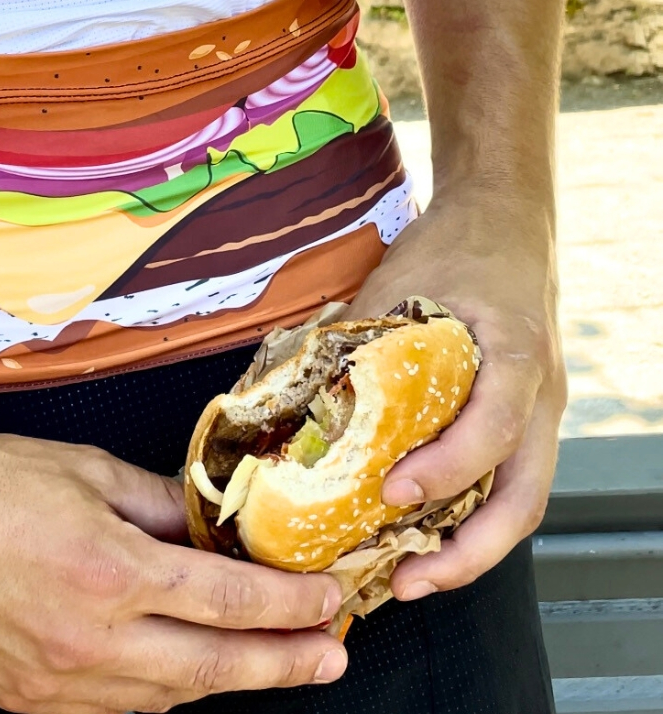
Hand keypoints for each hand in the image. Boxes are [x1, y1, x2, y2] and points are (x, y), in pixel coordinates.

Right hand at [0, 408, 348, 713]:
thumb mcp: (89, 472)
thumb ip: (163, 507)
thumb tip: (213, 527)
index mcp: (109, 570)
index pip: (227, 601)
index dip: (288, 605)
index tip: (328, 601)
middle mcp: (87, 638)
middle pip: (213, 667)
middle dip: (283, 665)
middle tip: (330, 657)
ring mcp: (54, 680)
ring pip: (168, 697)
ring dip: (225, 681)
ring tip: (268, 664)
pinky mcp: (24, 698)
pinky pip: (115, 706)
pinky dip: (162, 691)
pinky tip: (185, 672)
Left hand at [343, 186, 567, 599]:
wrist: (505, 219)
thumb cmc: (452, 247)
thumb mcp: (398, 283)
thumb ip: (358, 348)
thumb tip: (291, 412)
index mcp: (514, 351)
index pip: (494, 427)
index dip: (445, 469)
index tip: (391, 491)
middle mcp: (541, 394)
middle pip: (525, 496)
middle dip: (468, 552)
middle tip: (405, 582)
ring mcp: (540, 412)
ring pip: (522, 502)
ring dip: (470, 550)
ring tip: (410, 578)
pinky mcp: (524, 420)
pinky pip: (508, 484)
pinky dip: (470, 520)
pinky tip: (423, 538)